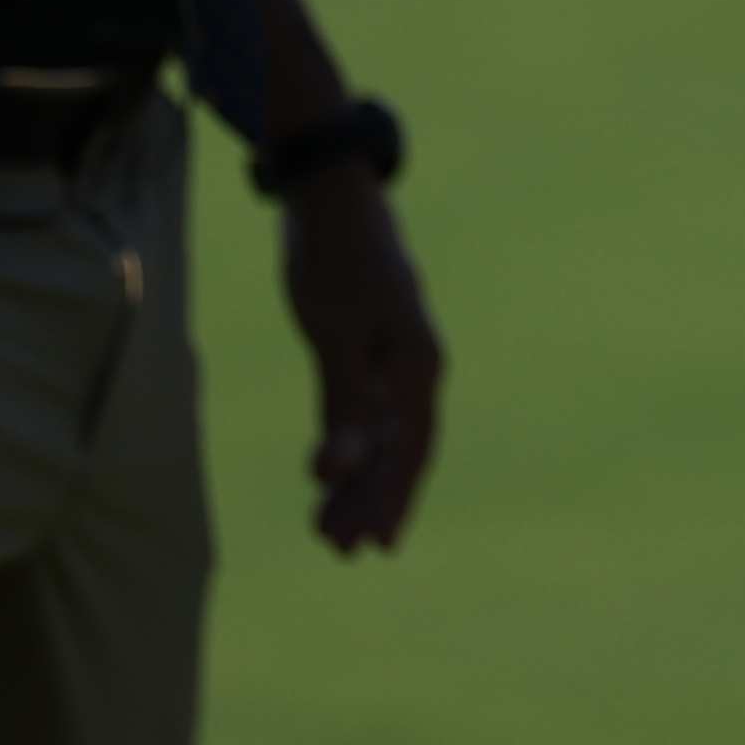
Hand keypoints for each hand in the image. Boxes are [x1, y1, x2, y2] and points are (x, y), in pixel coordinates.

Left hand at [280, 169, 442, 552]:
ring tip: (325, 526)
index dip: (396, 498)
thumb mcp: (336, 334)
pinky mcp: (366, 343)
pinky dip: (347, 443)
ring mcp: (392, 354)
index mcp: (418, 365)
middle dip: (371, 499)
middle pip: (399, 448)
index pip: (412, 448)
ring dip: (356, 478)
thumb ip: (344, 403)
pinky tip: (328, 468)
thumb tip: (343, 471)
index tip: (376, 546)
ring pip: (379, 432)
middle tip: (339, 550)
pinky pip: (363, 409)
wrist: (328, 194)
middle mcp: (413, 366)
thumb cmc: (334, 261)